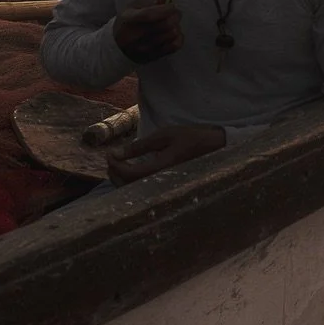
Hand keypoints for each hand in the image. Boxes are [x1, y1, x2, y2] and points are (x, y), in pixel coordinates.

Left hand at [106, 123, 225, 184]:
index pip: (128, 174)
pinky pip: (141, 187)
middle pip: (128, 186)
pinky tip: (130, 169)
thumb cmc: (190, 137)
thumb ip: (140, 146)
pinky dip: (130, 180)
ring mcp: (162, 185)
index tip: (109, 153)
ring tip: (118, 163)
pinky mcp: (164, 185)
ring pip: (133, 190)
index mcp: (160, 168)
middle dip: (114, 173)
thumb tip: (116, 153)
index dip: (115, 165)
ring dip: (120, 178)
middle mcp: (159, 181)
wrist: (214, 146)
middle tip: (111, 158)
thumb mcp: (165, 135)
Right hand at [113, 0, 182, 63]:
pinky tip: (172, 34)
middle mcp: (134, 35)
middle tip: (175, 13)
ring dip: (176, 26)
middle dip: (175, 16)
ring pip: (172, 34)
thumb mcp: (133, 6)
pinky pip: (174, 46)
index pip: (149, 15)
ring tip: (172, 24)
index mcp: (128, 18)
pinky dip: (178, 38)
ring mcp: (143, 48)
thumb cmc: (128, 22)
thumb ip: (150, 2)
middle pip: (164, 25)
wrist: (117, 45)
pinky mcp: (152, 57)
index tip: (172, 6)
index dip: (165, 9)